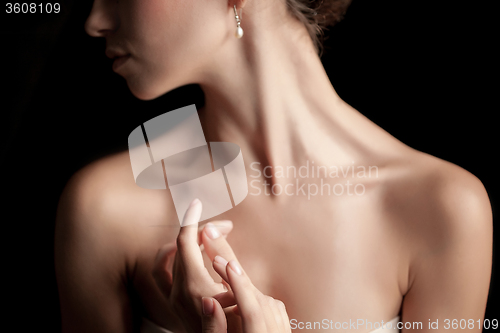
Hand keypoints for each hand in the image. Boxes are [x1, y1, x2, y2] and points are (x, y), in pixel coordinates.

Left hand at [152, 199, 232, 332]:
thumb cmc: (237, 323)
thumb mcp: (236, 288)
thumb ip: (223, 258)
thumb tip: (209, 231)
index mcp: (193, 285)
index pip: (185, 241)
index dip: (191, 219)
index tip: (197, 204)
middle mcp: (177, 292)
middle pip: (179, 247)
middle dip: (200, 231)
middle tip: (224, 229)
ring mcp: (172, 300)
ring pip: (166, 261)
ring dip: (181, 245)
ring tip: (201, 240)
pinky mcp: (173, 307)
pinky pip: (161, 277)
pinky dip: (170, 261)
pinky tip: (185, 258)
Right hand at [201, 258, 290, 332]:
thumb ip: (214, 329)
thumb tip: (208, 301)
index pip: (252, 312)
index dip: (239, 288)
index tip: (225, 264)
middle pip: (261, 303)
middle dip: (239, 281)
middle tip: (217, 260)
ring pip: (270, 304)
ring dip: (248, 288)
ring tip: (225, 274)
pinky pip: (276, 311)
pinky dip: (259, 300)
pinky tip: (242, 298)